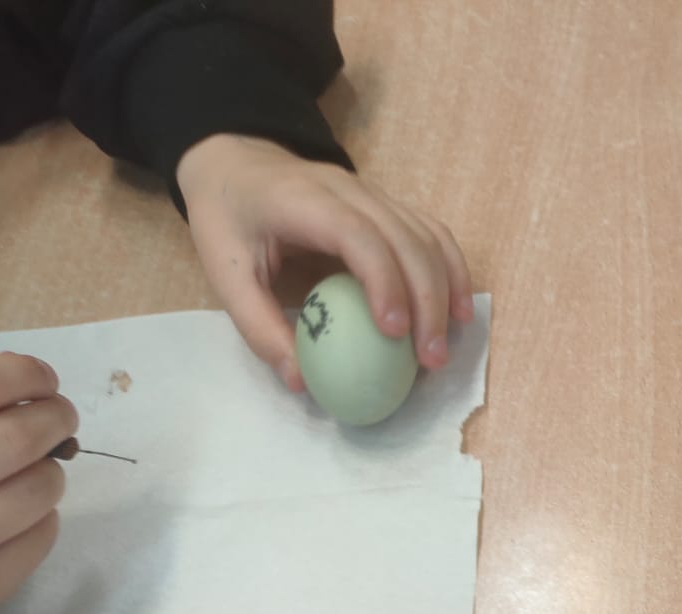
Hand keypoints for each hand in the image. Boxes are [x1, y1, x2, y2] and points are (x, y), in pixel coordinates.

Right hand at [0, 353, 71, 613]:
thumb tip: (26, 376)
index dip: (23, 373)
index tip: (42, 379)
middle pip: (17, 436)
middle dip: (55, 417)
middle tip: (60, 416)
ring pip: (41, 488)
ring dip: (51, 470)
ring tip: (32, 471)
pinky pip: (43, 535)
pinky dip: (42, 516)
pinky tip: (17, 515)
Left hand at [177, 135, 474, 391]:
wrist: (235, 163)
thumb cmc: (227, 219)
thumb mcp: (222, 273)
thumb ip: (259, 327)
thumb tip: (302, 382)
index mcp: (303, 201)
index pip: (359, 234)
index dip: (384, 281)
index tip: (394, 334)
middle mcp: (348, 190)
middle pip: (407, 238)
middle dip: (428, 301)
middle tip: (430, 359)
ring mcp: (373, 193)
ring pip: (427, 237)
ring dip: (446, 292)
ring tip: (445, 345)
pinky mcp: (388, 205)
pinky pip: (432, 233)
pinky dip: (452, 271)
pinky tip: (459, 311)